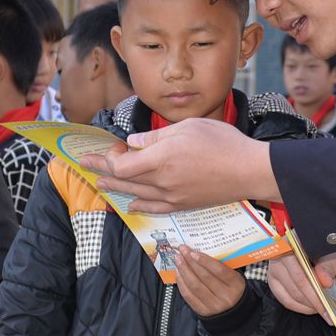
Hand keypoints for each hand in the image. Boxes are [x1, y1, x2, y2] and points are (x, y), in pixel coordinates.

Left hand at [76, 119, 275, 212]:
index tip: (102, 150)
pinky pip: (155, 208)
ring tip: (101, 183)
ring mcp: (173, 195)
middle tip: (86, 166)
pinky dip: (139, 205)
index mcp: (162, 158)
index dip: (108, 158)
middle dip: (103, 171)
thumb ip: (157, 135)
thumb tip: (134, 142)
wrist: (249, 171)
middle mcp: (163, 180)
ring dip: (116, 188)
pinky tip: (131, 203)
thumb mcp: (188, 127)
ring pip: (136, 194)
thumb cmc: (224, 143)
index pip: (123, 164)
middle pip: (124, 179)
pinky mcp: (184, 204)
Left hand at [173, 247, 245, 315]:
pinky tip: (179, 274)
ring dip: (184, 271)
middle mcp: (225, 296)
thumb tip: (199, 255)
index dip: (205, 261)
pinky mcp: (203, 312)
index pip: (219, 270)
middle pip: (205, 277)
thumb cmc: (233, 290)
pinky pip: (189, 296)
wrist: (235, 313)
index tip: (193, 252)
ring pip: (195, 286)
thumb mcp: (234, 278)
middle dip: (191, 262)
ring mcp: (214, 306)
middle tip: (182, 251)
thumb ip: (221, 267)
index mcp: (236, 285)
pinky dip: (182, 284)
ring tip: (178, 260)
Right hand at [268, 247, 335, 322]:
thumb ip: (330, 266)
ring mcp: (275, 268)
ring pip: (290, 295)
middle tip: (327, 311)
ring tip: (322, 310)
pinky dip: (300, 307)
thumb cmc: (329, 248)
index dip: (315, 288)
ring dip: (307, 306)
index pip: (301, 270)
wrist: (324, 246)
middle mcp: (280, 254)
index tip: (326, 302)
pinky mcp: (274, 281)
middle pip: (296, 284)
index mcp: (294, 242)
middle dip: (313, 301)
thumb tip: (324, 281)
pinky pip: (285, 299)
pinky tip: (312, 308)